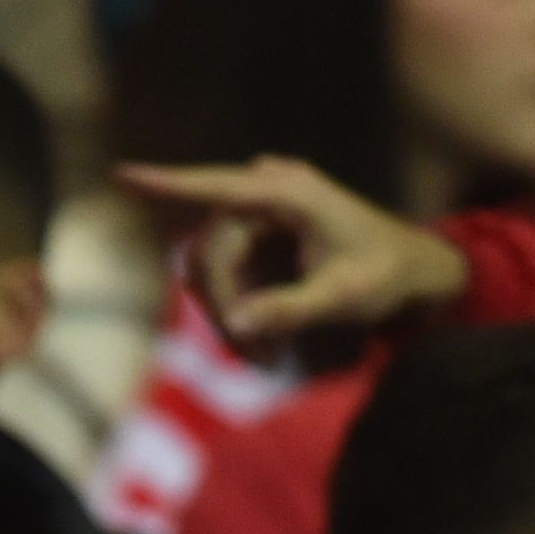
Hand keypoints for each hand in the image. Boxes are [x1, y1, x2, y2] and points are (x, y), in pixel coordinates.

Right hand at [116, 156, 469, 351]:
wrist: (414, 273)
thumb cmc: (386, 276)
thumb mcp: (346, 296)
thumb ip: (292, 310)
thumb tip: (239, 324)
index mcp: (290, 193)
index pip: (217, 189)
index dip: (166, 184)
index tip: (119, 174)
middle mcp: (267, 194)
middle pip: (211, 250)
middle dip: (223, 306)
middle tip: (254, 358)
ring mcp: (259, 213)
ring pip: (210, 266)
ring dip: (226, 314)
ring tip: (262, 359)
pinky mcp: (256, 235)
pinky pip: (222, 273)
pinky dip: (233, 310)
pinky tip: (259, 343)